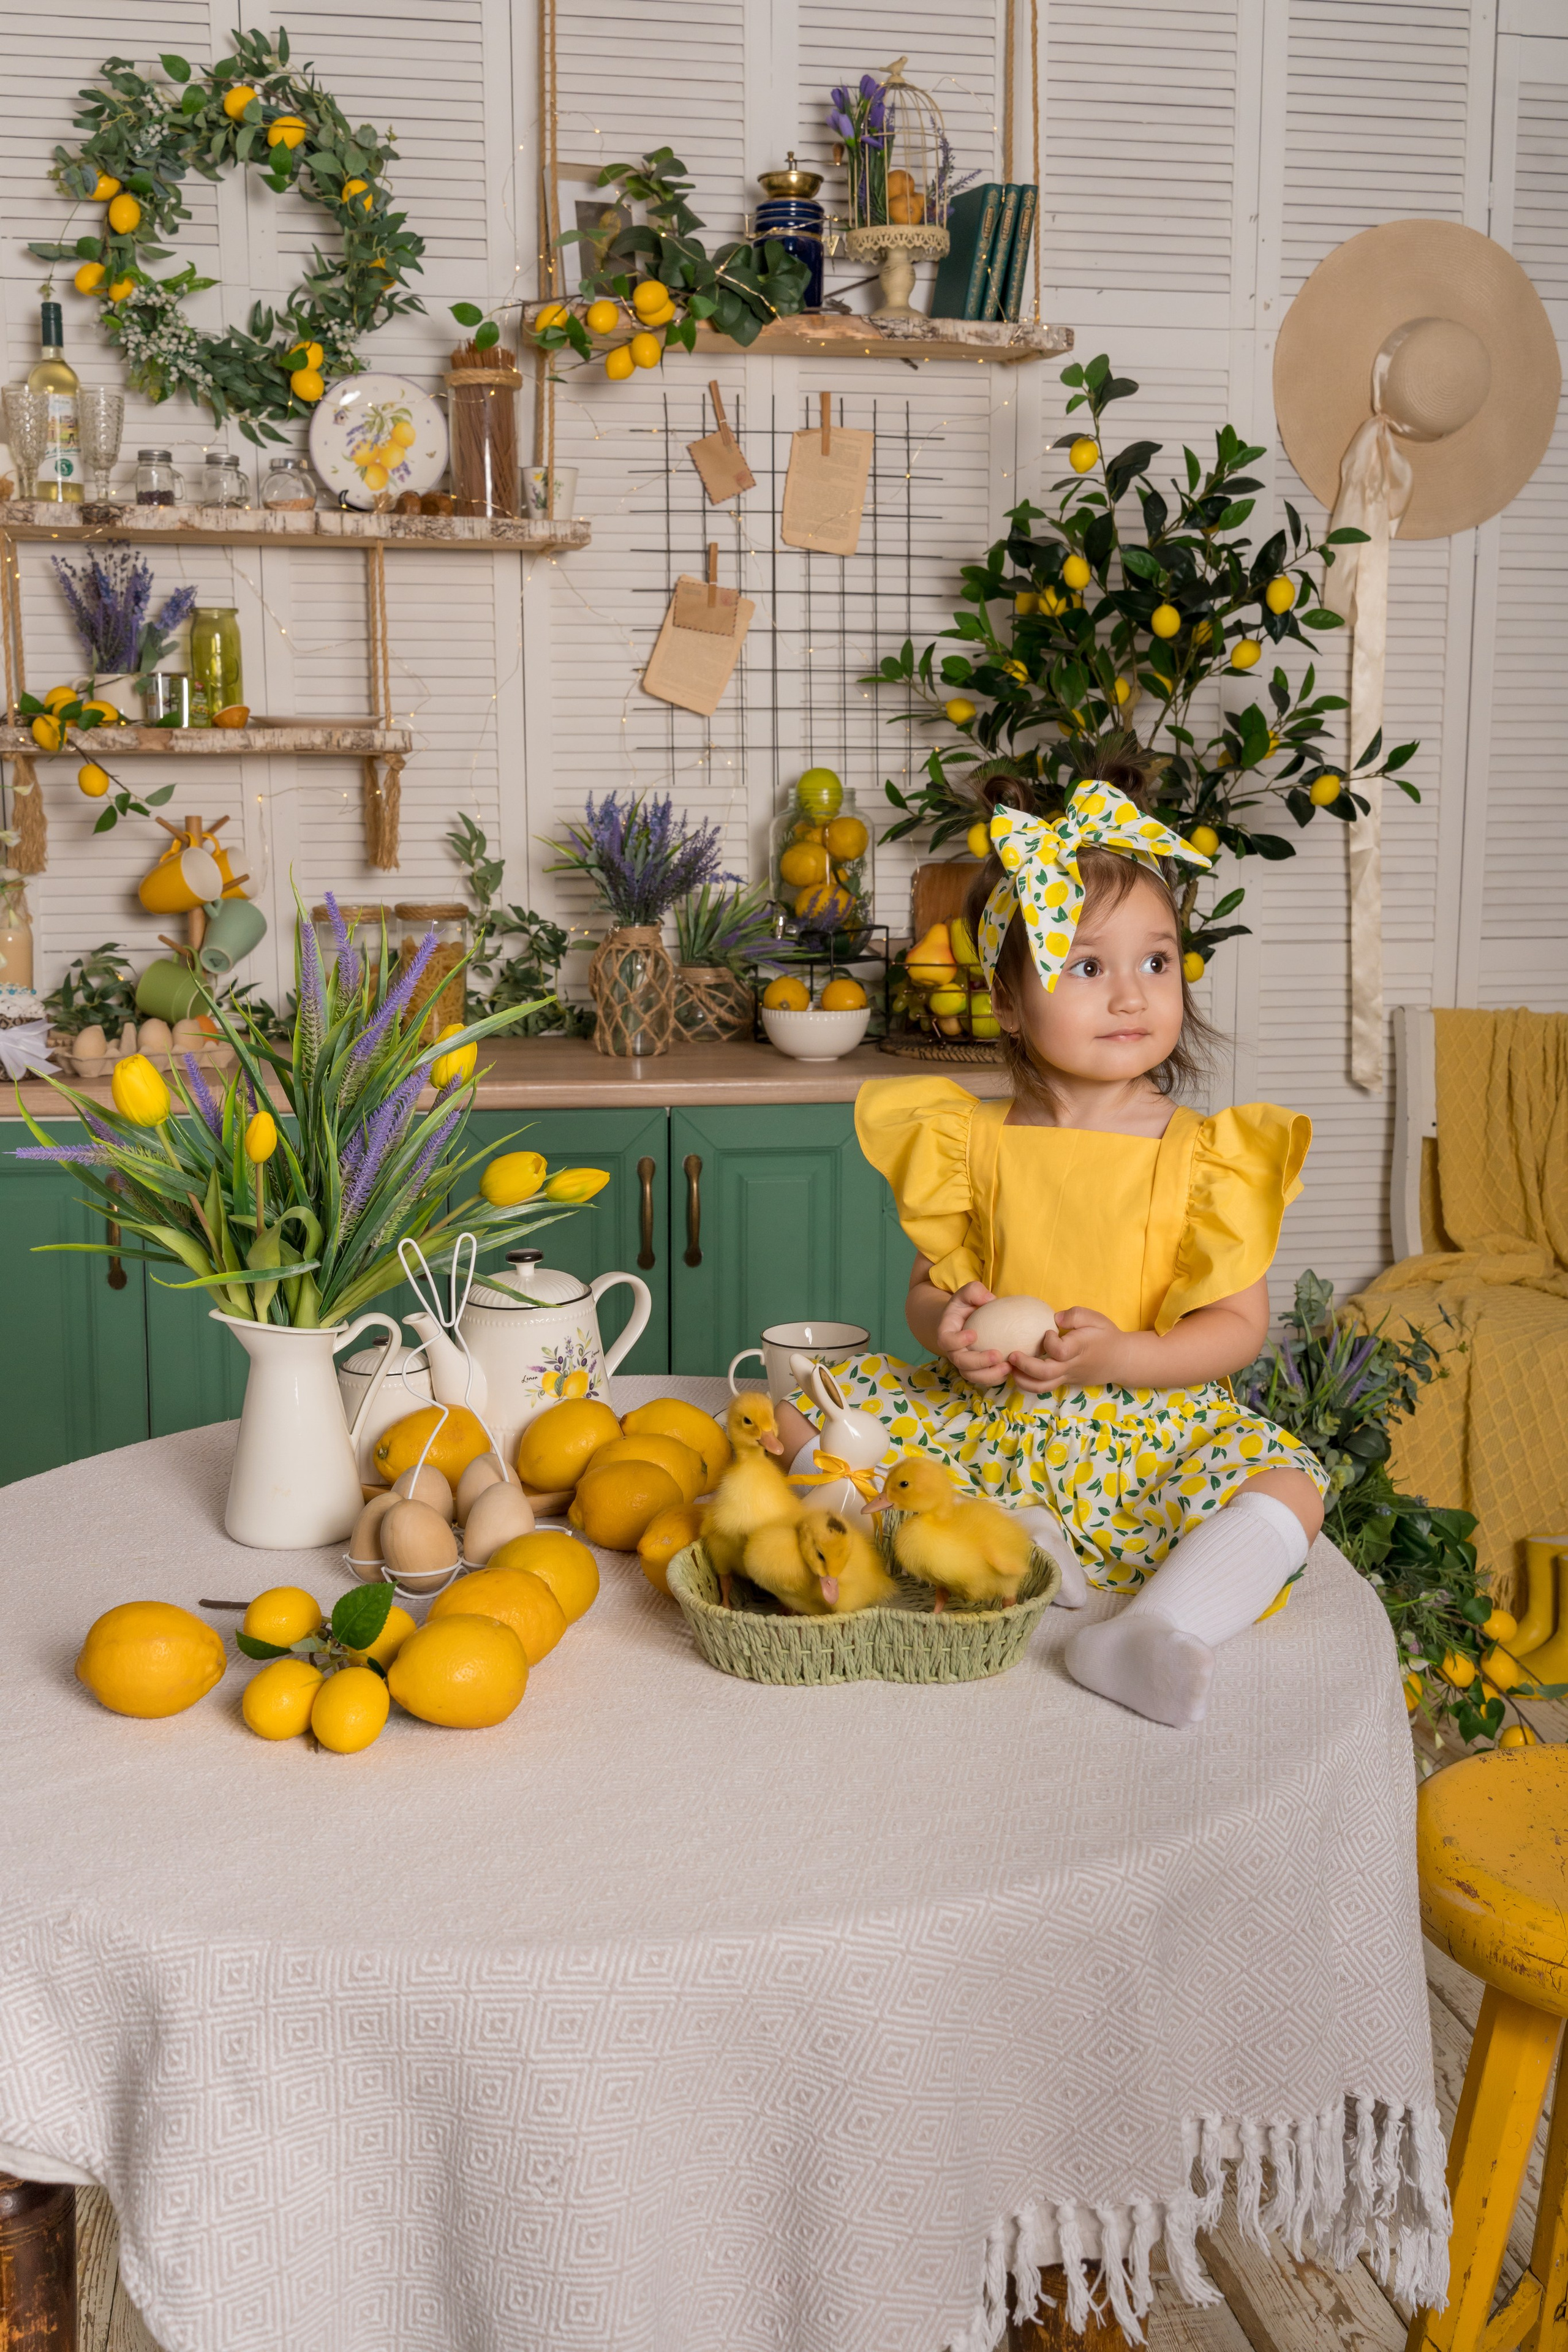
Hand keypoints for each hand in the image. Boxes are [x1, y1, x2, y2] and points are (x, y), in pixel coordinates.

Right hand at [935, 1281, 1011, 1386]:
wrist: (966, 1319)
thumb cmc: (967, 1305)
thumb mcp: (968, 1293)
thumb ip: (974, 1291)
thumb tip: (989, 1299)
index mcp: (947, 1333)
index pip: (946, 1341)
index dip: (957, 1341)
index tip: (973, 1334)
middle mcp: (953, 1351)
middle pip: (960, 1363)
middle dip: (979, 1362)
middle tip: (997, 1355)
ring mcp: (965, 1363)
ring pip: (972, 1375)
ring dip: (989, 1375)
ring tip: (1008, 1367)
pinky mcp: (978, 1369)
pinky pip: (984, 1378)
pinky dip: (997, 1377)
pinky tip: (1012, 1369)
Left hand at [1008, 1306, 1131, 1392]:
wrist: (1121, 1360)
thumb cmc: (1106, 1336)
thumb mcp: (1096, 1318)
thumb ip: (1076, 1315)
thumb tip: (1055, 1317)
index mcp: (1079, 1349)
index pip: (1060, 1351)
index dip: (1049, 1343)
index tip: (1047, 1331)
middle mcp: (1072, 1366)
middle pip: (1046, 1374)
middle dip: (1026, 1366)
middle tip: (1012, 1355)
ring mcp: (1067, 1377)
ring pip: (1043, 1387)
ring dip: (1023, 1380)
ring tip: (1009, 1369)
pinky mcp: (1065, 1382)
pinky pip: (1045, 1388)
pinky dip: (1029, 1383)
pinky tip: (1018, 1372)